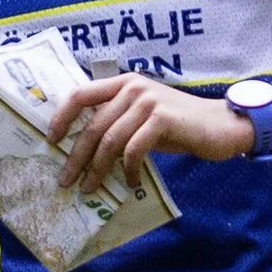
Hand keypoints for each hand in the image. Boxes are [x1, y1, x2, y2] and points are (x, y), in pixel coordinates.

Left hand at [46, 73, 247, 190]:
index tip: (51, 140)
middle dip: (76, 156)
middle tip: (67, 180)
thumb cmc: (178, 125)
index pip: (80, 94)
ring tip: (90, 188)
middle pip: (93, 125)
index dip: (61, 117)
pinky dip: (127, 170)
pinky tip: (128, 182)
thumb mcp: (143, 117)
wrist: (220, 126)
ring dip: (97, 169)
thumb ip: (117, 120)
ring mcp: (148, 101)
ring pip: (110, 140)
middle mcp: (133, 87)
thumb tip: (84, 148)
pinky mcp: (162, 119)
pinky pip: (133, 150)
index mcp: (123, 83)